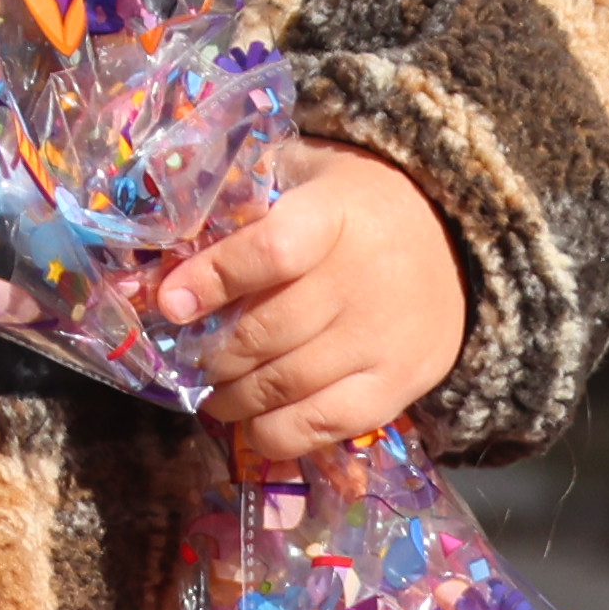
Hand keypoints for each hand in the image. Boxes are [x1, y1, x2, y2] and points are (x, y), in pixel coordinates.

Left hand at [146, 140, 474, 474]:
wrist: (456, 241)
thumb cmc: (354, 206)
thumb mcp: (302, 176)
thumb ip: (239, 204)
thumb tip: (152, 260)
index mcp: (336, 214)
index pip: (271, 251)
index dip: (214, 279)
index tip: (171, 302)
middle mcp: (366, 279)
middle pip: (267, 332)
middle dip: (211, 353)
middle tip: (189, 358)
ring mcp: (385, 338)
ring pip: (287, 384)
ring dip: (233, 397)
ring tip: (214, 392)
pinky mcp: (401, 383)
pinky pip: (325, 425)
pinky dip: (276, 433)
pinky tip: (253, 422)